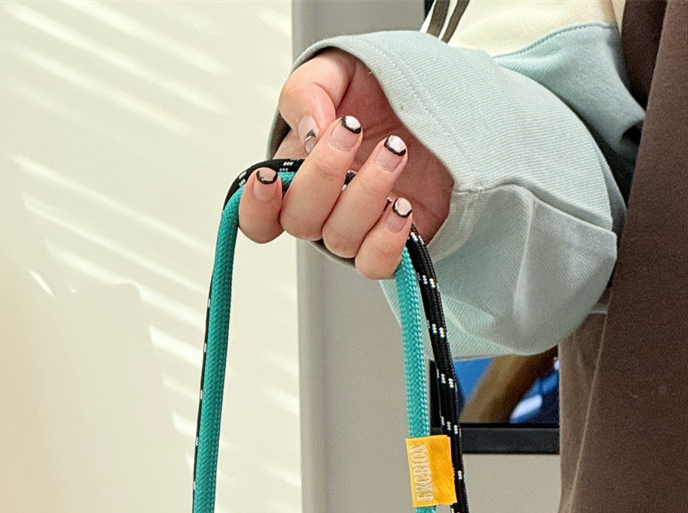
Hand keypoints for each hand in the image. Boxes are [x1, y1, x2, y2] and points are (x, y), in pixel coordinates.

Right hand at [238, 50, 452, 280]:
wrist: (432, 102)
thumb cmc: (377, 94)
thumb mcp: (336, 72)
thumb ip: (307, 92)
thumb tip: (309, 131)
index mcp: (295, 173)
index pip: (258, 215)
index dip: (254, 207)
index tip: (268, 179)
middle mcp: (322, 209)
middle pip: (299, 221)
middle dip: (323, 174)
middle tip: (352, 130)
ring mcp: (355, 230)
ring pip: (340, 238)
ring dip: (366, 194)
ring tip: (394, 151)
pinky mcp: (390, 242)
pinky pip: (376, 265)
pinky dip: (386, 240)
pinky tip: (401, 207)